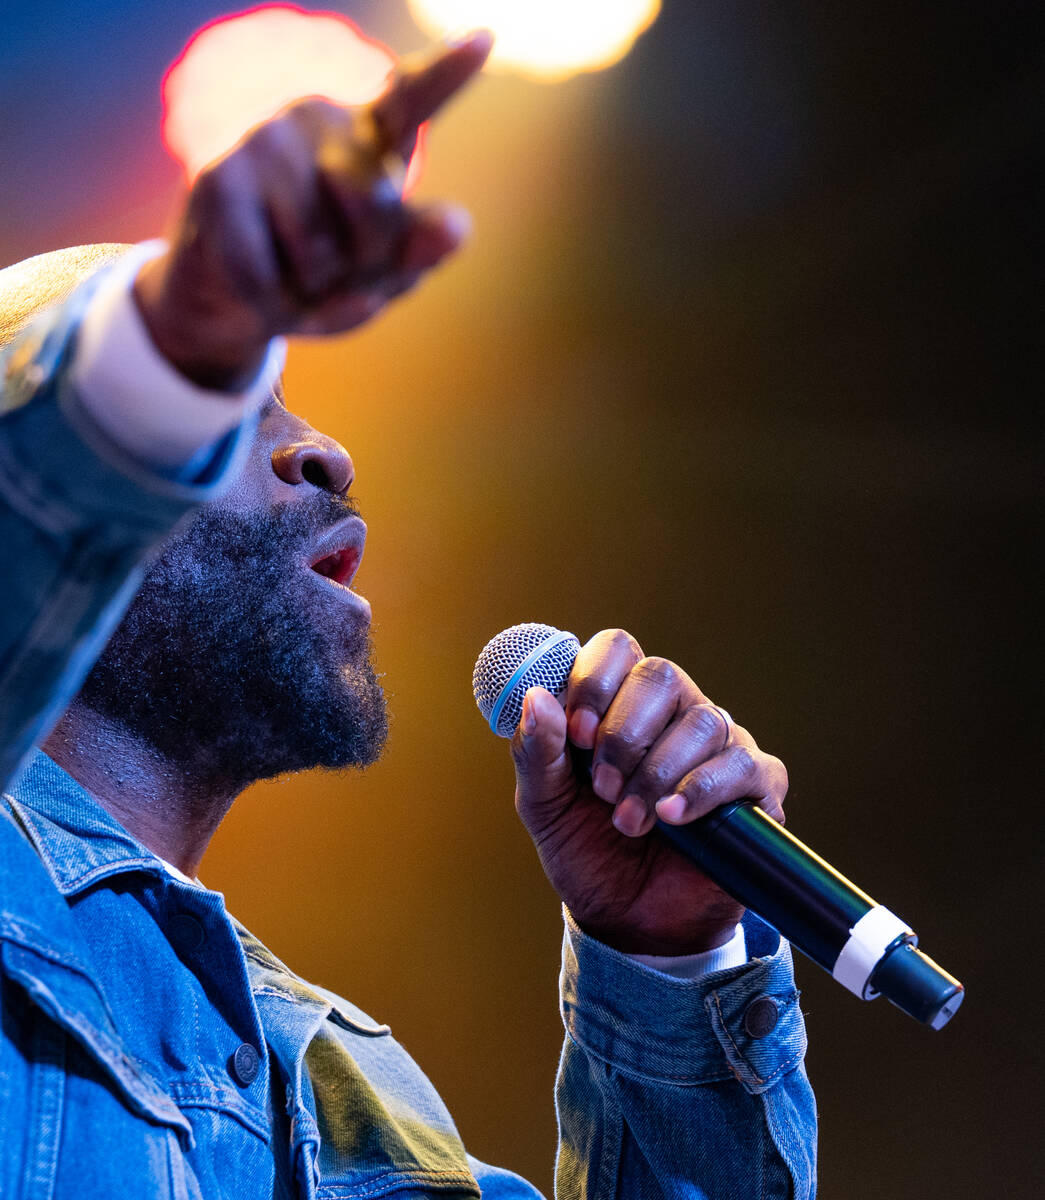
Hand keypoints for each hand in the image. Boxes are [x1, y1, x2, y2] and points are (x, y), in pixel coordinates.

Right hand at [133, 31, 492, 389]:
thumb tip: (454, 228)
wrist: (238, 303)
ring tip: (297, 275)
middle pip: (372, 207)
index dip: (446, 73)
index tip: (485, 39)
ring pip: (316, 247)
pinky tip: (262, 290)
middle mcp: (319, 118)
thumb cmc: (323, 282)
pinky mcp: (217, 176)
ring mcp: (264, 138)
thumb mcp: (383, 278)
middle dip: (364, 264)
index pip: (412, 100)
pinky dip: (272, 302)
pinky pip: (265, 269)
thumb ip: (424, 253)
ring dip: (312, 289)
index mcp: (373, 135)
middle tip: (339, 269)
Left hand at [511, 629, 788, 955]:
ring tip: (629, 821)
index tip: (576, 735)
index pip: (618, 649)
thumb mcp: (546, 805)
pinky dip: (701, 790)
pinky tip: (672, 819)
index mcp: (621, 703)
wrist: (629, 922)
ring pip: (701, 721)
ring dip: (655, 773)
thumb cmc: (588, 851)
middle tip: (603, 788)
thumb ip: (536, 752)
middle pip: (661, 676)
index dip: (595, 681)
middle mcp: (673, 713)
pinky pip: (743, 764)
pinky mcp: (755, 787)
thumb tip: (536, 698)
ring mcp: (718, 746)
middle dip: (623, 733)